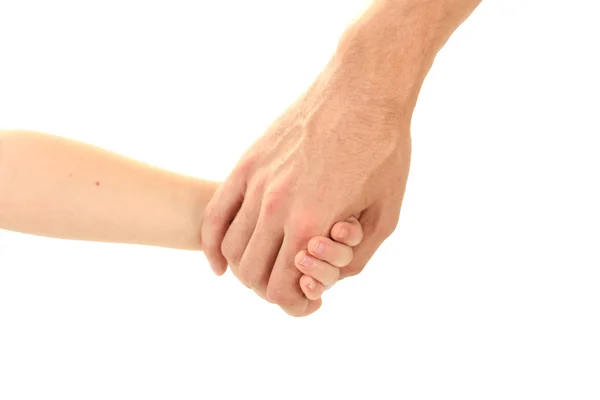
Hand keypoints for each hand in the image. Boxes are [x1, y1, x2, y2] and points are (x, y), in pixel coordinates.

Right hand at [201, 57, 411, 315]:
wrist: (364, 89)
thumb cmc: (382, 149)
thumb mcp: (386, 213)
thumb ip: (357, 257)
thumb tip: (330, 277)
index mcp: (311, 223)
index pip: (282, 288)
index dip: (293, 305)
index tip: (306, 303)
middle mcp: (275, 207)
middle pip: (253, 274)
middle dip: (270, 291)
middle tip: (288, 285)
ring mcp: (256, 184)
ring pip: (232, 248)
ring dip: (245, 270)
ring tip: (264, 268)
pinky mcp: (246, 164)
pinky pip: (215, 215)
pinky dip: (212, 246)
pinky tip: (218, 263)